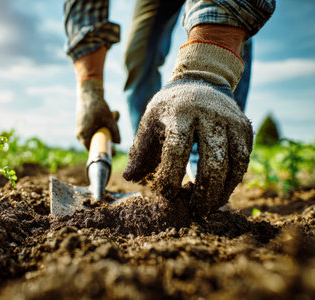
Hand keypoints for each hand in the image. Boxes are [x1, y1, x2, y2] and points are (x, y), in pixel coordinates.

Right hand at [76, 78, 120, 148]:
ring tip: (113, 113)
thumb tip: (118, 142)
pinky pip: (95, 128)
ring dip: (108, 126)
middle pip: (97, 141)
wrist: (89, 92)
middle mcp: (80, 134)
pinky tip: (110, 112)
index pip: (94, 150)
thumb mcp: (109, 119)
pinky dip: (104, 122)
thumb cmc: (97, 106)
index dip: (104, 151)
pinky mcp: (84, 123)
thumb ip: (114, 131)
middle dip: (109, 134)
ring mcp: (81, 129)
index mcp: (83, 136)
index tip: (114, 153)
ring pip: (98, 133)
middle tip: (116, 126)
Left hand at [123, 41, 252, 215]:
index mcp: (180, 113)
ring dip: (221, 192)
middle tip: (194, 212)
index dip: (171, 176)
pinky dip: (233, 181)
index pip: (177, 150)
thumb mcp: (150, 120)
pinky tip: (220, 193)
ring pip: (233, 165)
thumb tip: (129, 178)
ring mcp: (231, 121)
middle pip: (212, 162)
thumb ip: (140, 149)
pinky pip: (243, 161)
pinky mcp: (245, 128)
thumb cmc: (171, 106)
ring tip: (207, 208)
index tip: (165, 195)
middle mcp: (209, 116)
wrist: (202, 80)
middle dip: (203, 193)